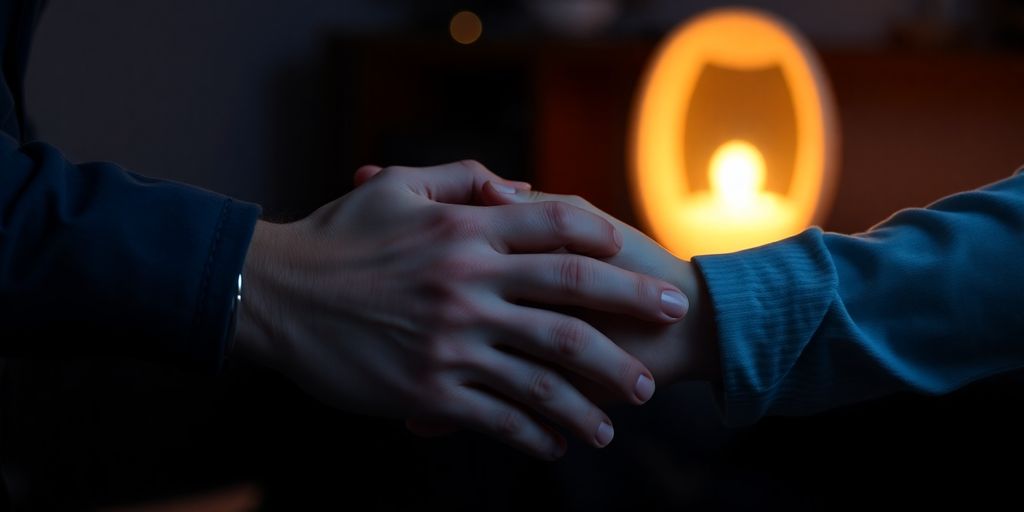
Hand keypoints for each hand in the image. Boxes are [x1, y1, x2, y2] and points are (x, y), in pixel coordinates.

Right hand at [233, 161, 688, 458]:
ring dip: (593, 396)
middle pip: (572, 300)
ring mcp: (451, 341)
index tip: (638, 265)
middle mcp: (469, 284)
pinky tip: (558, 444)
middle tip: (670, 330)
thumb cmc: (338, 235)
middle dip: (630, 316)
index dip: (607, 245)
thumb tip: (521, 187)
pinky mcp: (429, 390)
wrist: (275, 294)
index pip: (560, 228)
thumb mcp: (399, 185)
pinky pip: (498, 416)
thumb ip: (464, 178)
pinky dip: (536, 433)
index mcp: (466, 230)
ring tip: (622, 416)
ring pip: (545, 371)